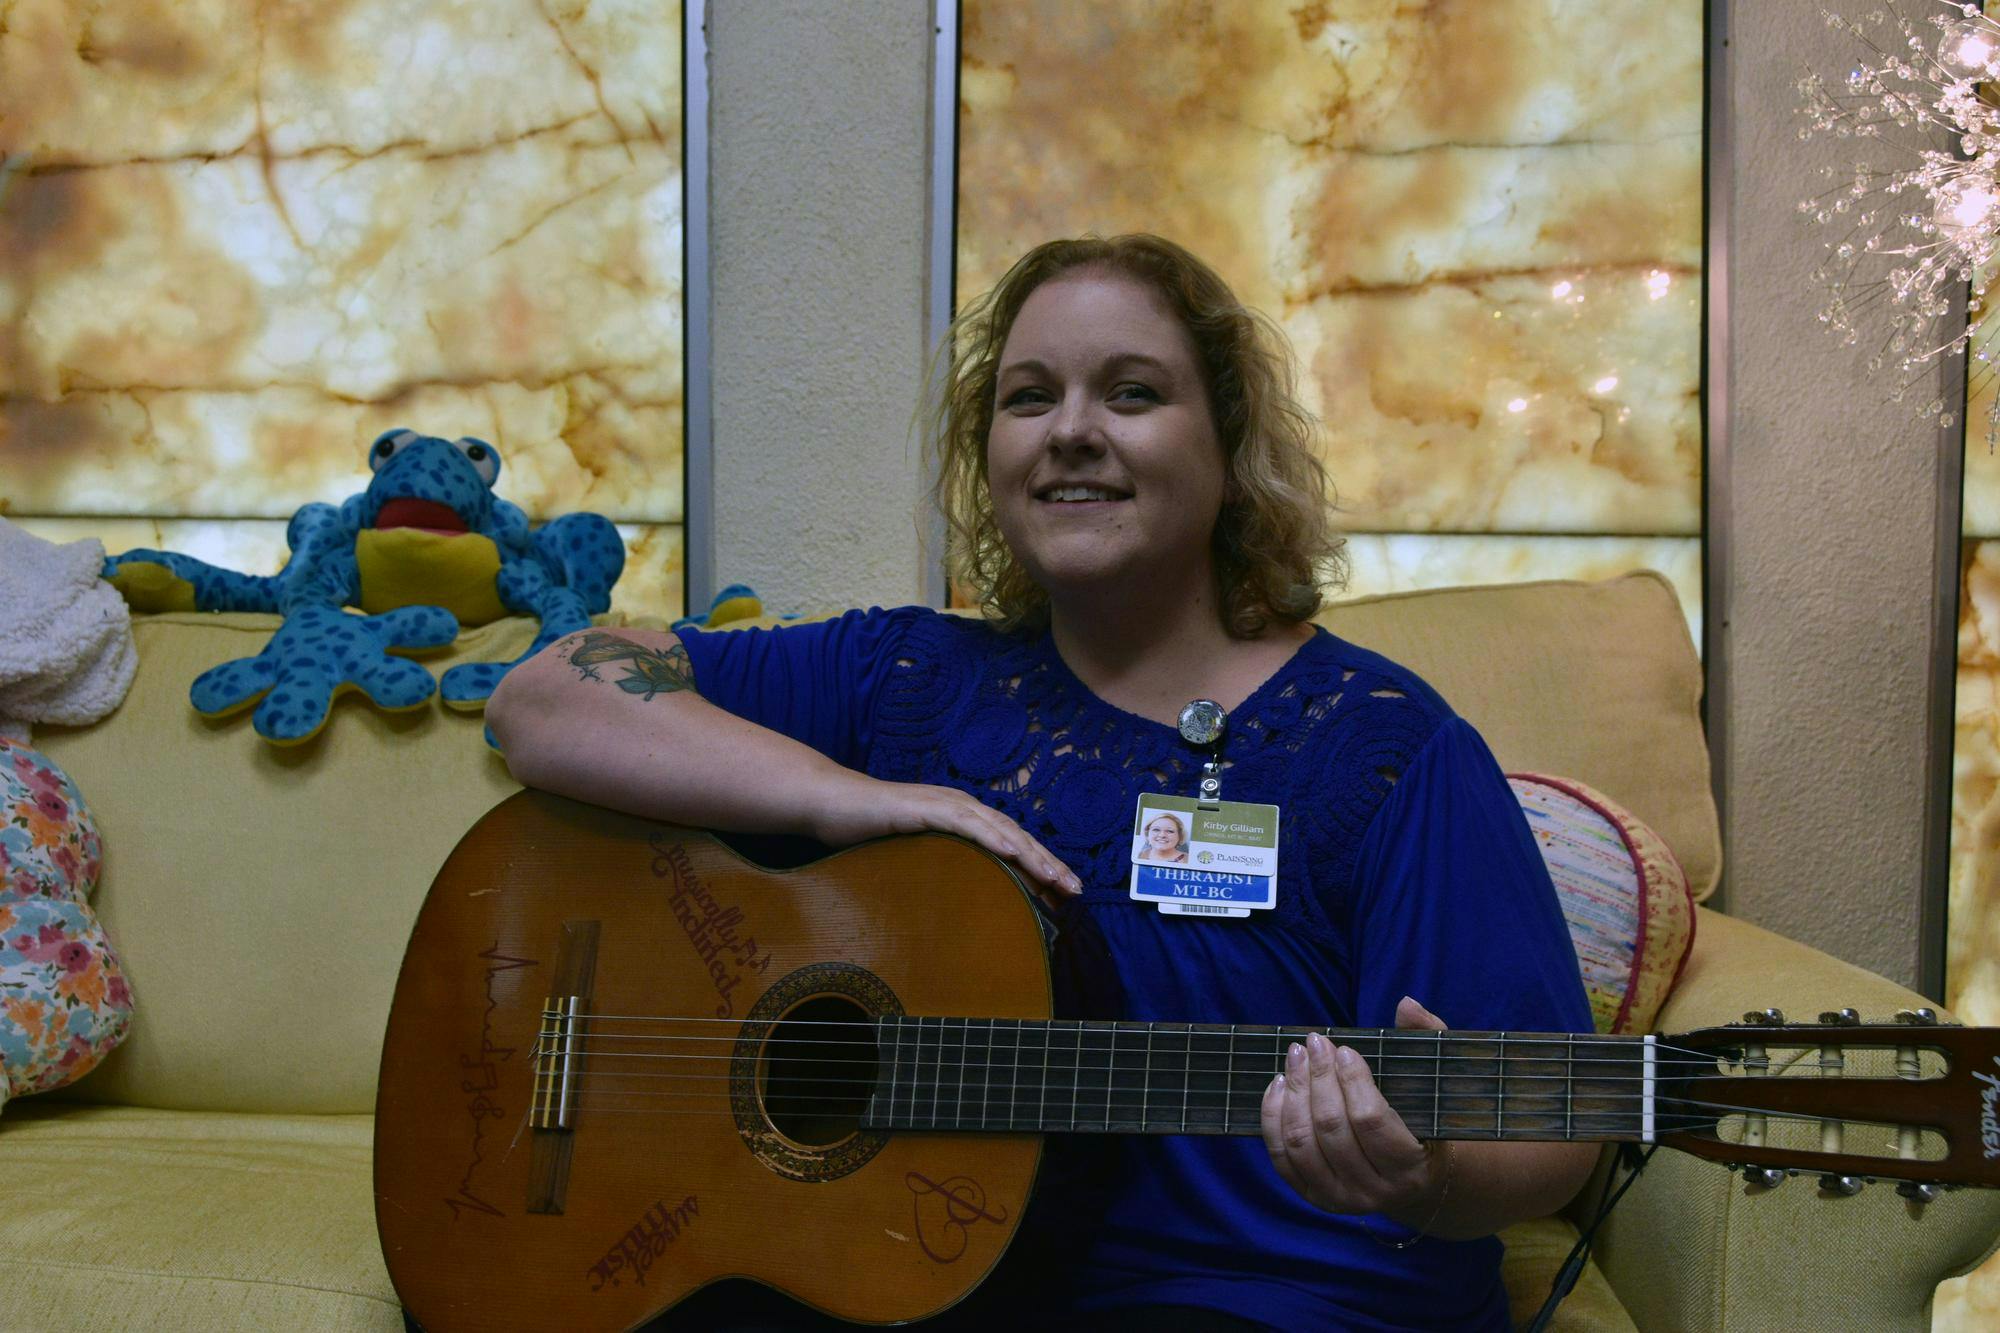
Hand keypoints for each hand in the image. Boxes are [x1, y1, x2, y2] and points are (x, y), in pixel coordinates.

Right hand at [808, 772, 1081, 908]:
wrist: (830, 803)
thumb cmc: (865, 832)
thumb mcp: (910, 857)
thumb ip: (936, 870)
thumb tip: (955, 905)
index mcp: (962, 819)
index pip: (1009, 843)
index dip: (1038, 865)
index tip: (1063, 892)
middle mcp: (961, 807)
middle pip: (1016, 835)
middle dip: (1048, 862)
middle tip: (1075, 889)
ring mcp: (946, 804)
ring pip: (1001, 829)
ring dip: (1031, 852)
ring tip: (1056, 877)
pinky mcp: (927, 807)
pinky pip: (968, 823)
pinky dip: (994, 837)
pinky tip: (1014, 852)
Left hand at [1260, 995, 1450, 1227]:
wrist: (1413, 1178)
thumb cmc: (1423, 1120)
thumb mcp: (1435, 1081)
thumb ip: (1426, 1038)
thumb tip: (1407, 1004)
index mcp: (1410, 1168)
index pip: (1370, 1120)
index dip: (1352, 1080)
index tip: (1342, 1048)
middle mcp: (1374, 1192)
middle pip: (1331, 1127)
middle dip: (1317, 1077)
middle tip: (1313, 1043)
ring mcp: (1339, 1199)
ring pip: (1302, 1141)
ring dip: (1294, 1092)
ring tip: (1295, 1058)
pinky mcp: (1312, 1196)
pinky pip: (1281, 1156)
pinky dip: (1273, 1117)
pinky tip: (1279, 1084)